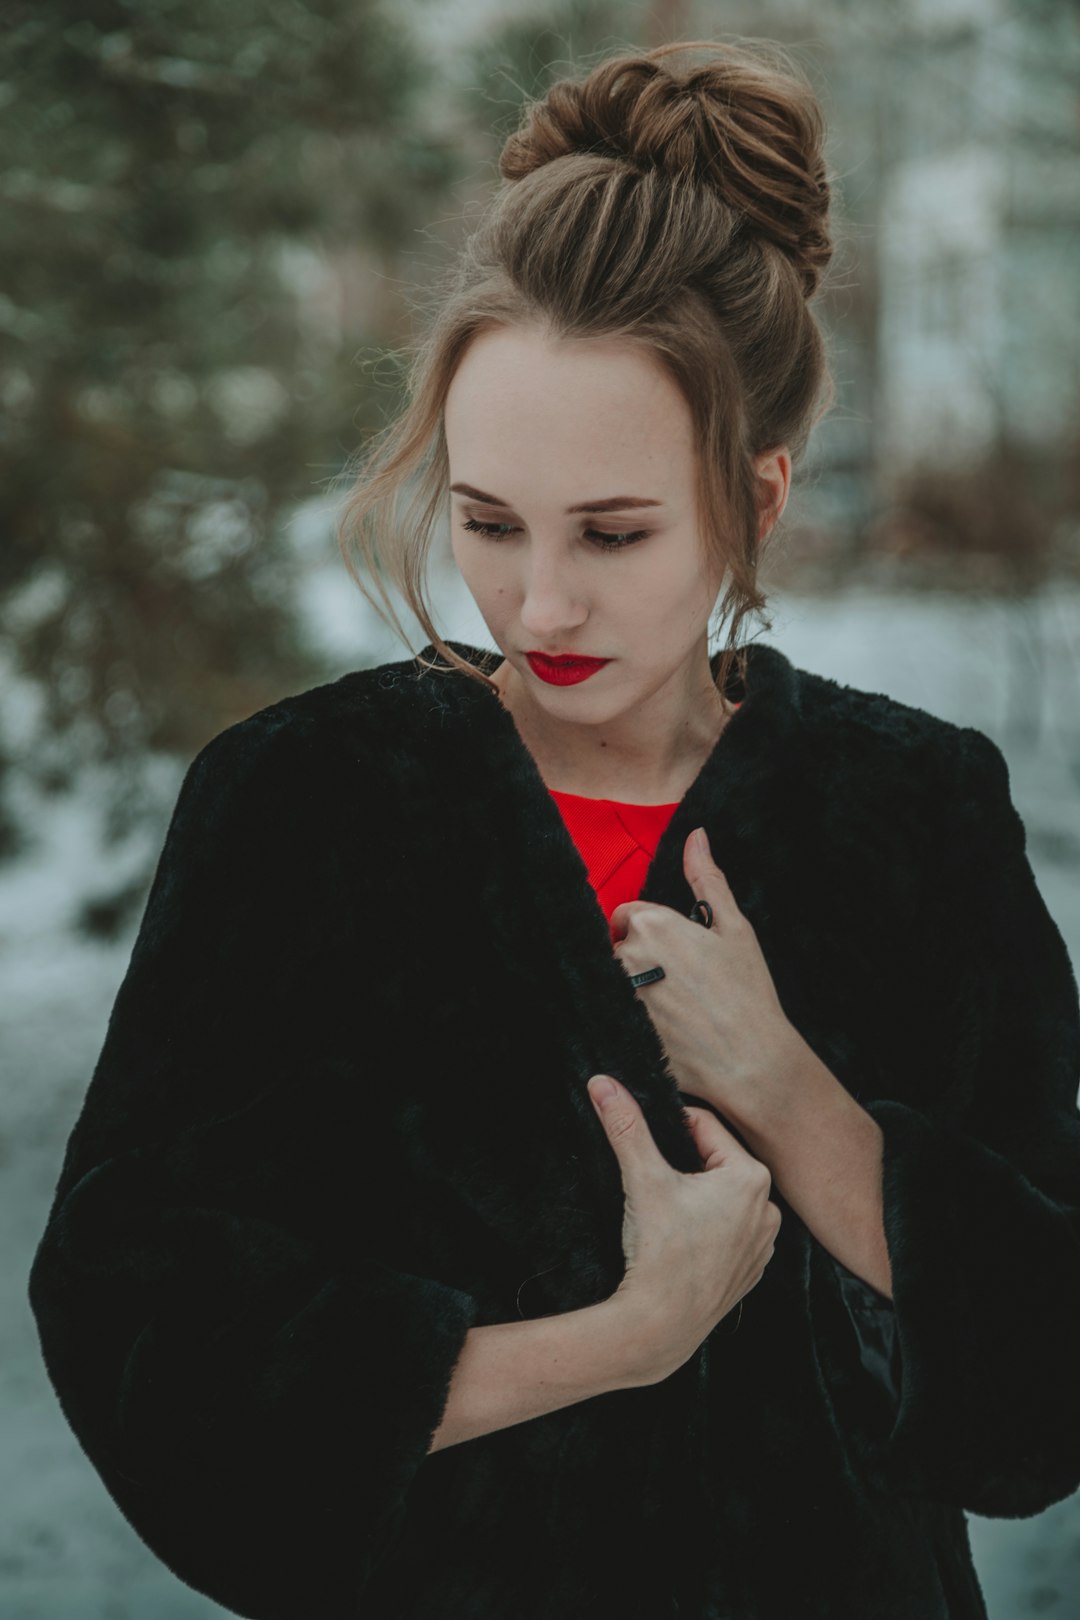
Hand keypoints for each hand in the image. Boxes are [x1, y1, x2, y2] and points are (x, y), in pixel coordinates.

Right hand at [586, 1073, 780, 1383]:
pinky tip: (682, 1243)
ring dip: (698, 1197)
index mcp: (751, 1177)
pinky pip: (730, 1231)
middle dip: (684, 1165)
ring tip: (667, 1216)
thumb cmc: (658, 1252)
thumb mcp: (643, 1179)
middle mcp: (769, 1207)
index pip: (705, 1127)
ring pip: (723, 1197)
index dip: (671, 1129)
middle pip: (716, 1161)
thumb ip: (626, 1126)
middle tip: (654, 1183)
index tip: (647, 1146)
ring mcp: (764, 1243)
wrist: (661, 1327)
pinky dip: (707, 1229)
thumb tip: (602, 1082)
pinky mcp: (753, 1270)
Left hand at [610, 826, 802, 1130]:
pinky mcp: (617, 1030)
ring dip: (634, 990)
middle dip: (640, 961)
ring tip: (676, 1010)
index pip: (625, 916)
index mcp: (652, 924)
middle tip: (680, 985)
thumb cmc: (747, 993)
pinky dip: (632, 1019)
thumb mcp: (734, 929)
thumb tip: (696, 837)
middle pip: (616, 949)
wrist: (751, 1061)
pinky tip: (665, 1031)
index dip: (649, 932)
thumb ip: (708, 880)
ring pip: (613, 982)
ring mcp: (618, 996)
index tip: (675, 954)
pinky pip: (613, 1015)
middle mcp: (627, 957)